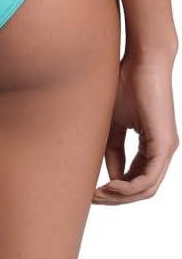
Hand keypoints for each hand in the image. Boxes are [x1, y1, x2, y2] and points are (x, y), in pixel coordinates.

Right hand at [93, 47, 178, 203]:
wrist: (143, 60)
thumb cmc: (128, 83)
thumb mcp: (115, 123)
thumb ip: (113, 149)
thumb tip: (108, 175)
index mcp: (152, 146)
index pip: (135, 180)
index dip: (114, 190)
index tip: (91, 190)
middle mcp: (162, 151)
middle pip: (141, 190)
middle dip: (116, 198)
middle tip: (93, 198)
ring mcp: (166, 149)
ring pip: (146, 189)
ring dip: (120, 197)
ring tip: (98, 193)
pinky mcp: (165, 145)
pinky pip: (148, 179)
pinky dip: (129, 187)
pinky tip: (110, 185)